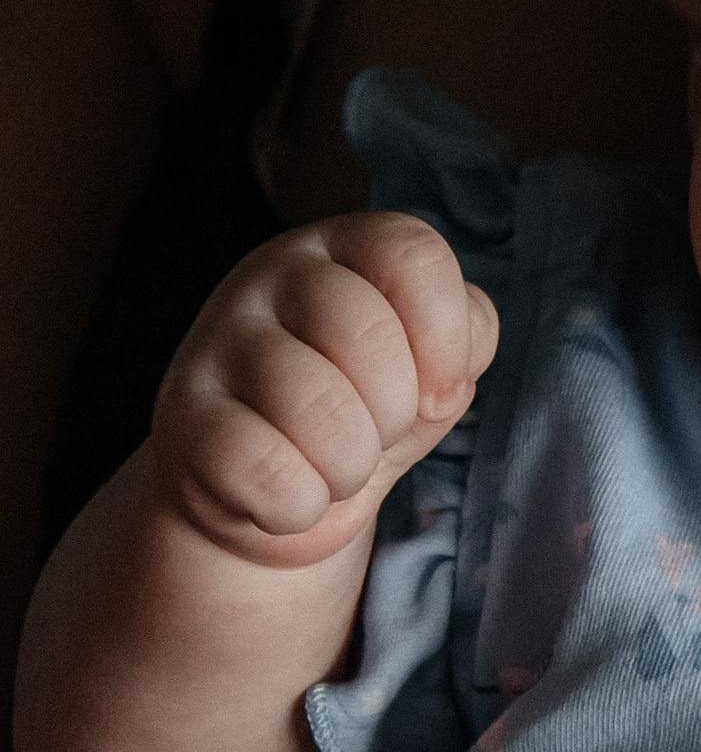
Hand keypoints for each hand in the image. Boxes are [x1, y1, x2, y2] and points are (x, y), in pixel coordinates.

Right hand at [151, 211, 496, 566]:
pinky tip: (294, 497)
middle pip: (364, 330)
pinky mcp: (183, 417)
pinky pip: (262, 467)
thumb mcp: (431, 368)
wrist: (274, 495)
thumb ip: (465, 339)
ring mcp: (219, 341)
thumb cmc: (365, 412)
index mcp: (344, 248)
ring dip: (350, 464)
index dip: (445, 335)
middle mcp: (274, 276)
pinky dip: (300, 502)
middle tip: (377, 434)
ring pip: (314, 402)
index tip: (440, 393)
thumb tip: (447, 375)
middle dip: (395, 410)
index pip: (411, 253)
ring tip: (337, 468)